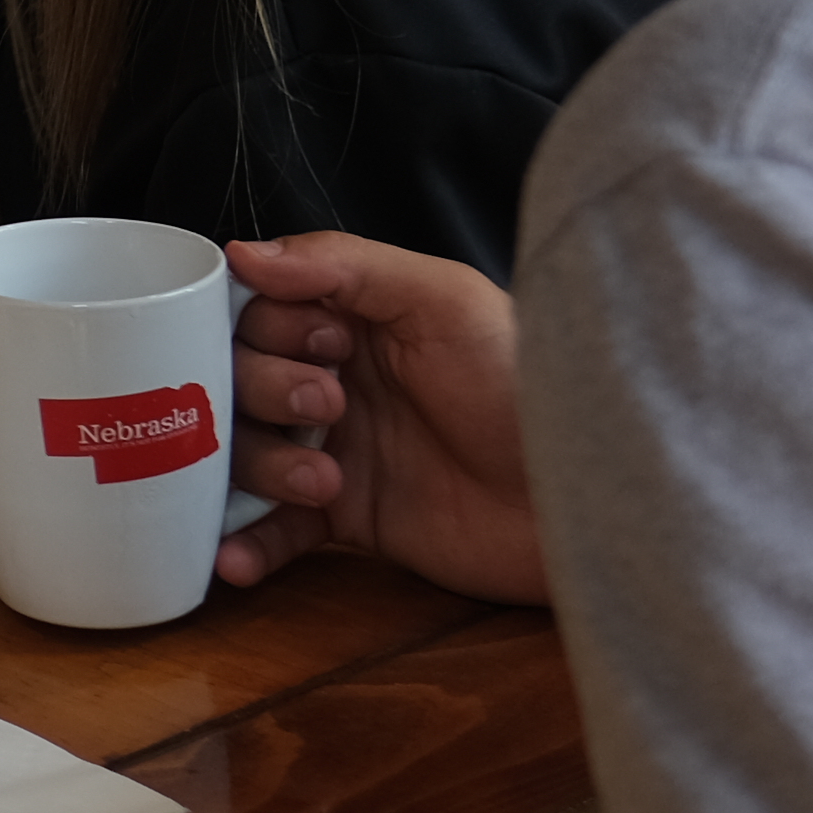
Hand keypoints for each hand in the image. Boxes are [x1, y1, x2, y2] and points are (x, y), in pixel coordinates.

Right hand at [217, 232, 550, 604]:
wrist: (580, 497)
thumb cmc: (524, 385)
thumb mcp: (443, 299)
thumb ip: (342, 265)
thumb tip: (241, 255)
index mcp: (353, 320)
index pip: (258, 311)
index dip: (269, 327)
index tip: (324, 346)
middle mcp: (333, 380)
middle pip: (234, 379)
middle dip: (263, 391)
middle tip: (330, 406)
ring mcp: (334, 450)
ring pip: (242, 452)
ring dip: (261, 466)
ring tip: (322, 482)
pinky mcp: (346, 520)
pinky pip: (271, 532)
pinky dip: (243, 544)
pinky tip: (233, 557)